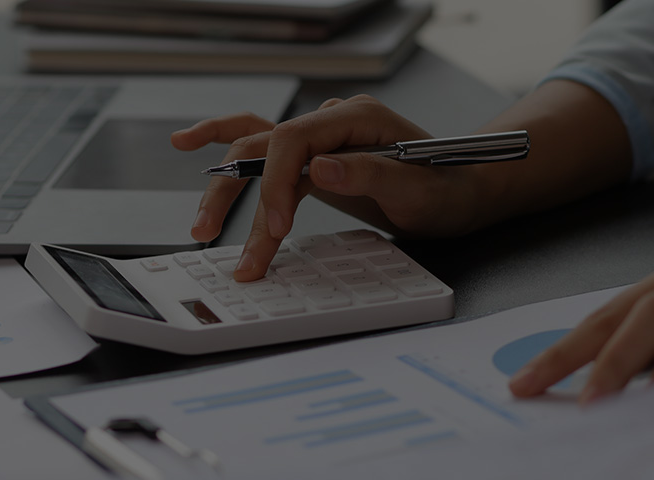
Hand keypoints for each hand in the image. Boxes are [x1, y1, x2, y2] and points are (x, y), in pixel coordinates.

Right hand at [172, 95, 484, 280]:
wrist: (464, 193)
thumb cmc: (447, 191)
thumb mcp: (417, 191)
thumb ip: (368, 175)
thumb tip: (318, 169)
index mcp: (356, 117)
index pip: (292, 140)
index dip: (275, 184)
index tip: (277, 229)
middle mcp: (332, 120)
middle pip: (264, 146)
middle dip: (237, 195)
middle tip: (221, 241)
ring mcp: (320, 136)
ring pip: (255, 150)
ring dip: (225, 186)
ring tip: (201, 225)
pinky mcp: (315, 157)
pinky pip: (265, 150)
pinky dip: (228, 150)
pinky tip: (190, 145)